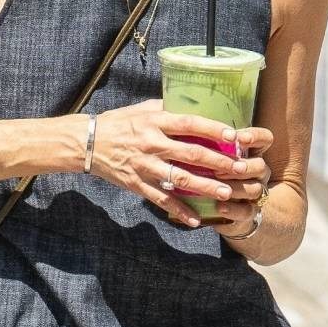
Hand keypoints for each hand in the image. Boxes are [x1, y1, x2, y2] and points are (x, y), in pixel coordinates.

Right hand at [89, 101, 272, 231]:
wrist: (87, 142)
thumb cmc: (119, 122)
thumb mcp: (143, 109)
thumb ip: (167, 109)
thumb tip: (195, 105)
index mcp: (155, 121)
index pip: (189, 124)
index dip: (213, 129)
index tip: (234, 136)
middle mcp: (151, 143)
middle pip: (190, 154)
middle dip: (218, 162)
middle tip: (240, 169)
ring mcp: (144, 165)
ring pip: (179, 179)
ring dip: (205, 187)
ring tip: (226, 194)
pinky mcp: (136, 183)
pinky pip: (161, 199)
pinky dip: (178, 210)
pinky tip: (195, 220)